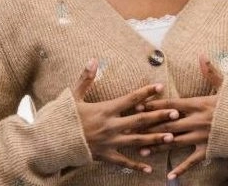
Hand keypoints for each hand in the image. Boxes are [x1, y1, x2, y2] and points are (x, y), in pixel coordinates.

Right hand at [72, 58, 179, 173]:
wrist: (51, 142)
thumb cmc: (63, 118)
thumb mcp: (73, 96)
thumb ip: (85, 78)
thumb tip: (92, 59)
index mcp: (105, 109)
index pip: (130, 98)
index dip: (146, 92)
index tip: (160, 86)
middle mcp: (110, 126)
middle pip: (140, 120)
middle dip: (159, 116)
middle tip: (176, 113)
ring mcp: (109, 142)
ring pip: (137, 141)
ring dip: (154, 139)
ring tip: (171, 137)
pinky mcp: (105, 156)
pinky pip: (124, 162)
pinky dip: (137, 165)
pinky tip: (150, 168)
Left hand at [137, 54, 224, 179]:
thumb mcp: (227, 86)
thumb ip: (211, 72)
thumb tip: (201, 55)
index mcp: (199, 104)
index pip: (171, 104)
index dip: (154, 105)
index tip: (138, 105)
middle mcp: (197, 120)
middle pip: (168, 123)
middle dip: (148, 125)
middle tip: (131, 128)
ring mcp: (201, 136)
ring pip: (174, 141)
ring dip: (157, 144)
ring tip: (142, 148)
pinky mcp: (208, 149)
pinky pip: (191, 160)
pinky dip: (180, 168)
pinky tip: (169, 175)